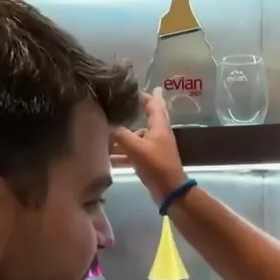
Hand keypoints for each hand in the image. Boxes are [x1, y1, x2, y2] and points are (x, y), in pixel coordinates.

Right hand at [111, 88, 187, 204]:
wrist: (169, 190)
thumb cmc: (155, 165)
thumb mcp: (136, 148)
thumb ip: (121, 135)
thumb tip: (110, 127)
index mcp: (159, 127)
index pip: (155, 105)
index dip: (148, 96)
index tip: (138, 89)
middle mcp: (159, 134)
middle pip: (151, 117)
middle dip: (143, 108)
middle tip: (135, 99)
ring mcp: (156, 148)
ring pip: (139, 136)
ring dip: (127, 134)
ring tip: (110, 131)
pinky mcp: (152, 161)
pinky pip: (135, 152)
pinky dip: (124, 153)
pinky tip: (110, 157)